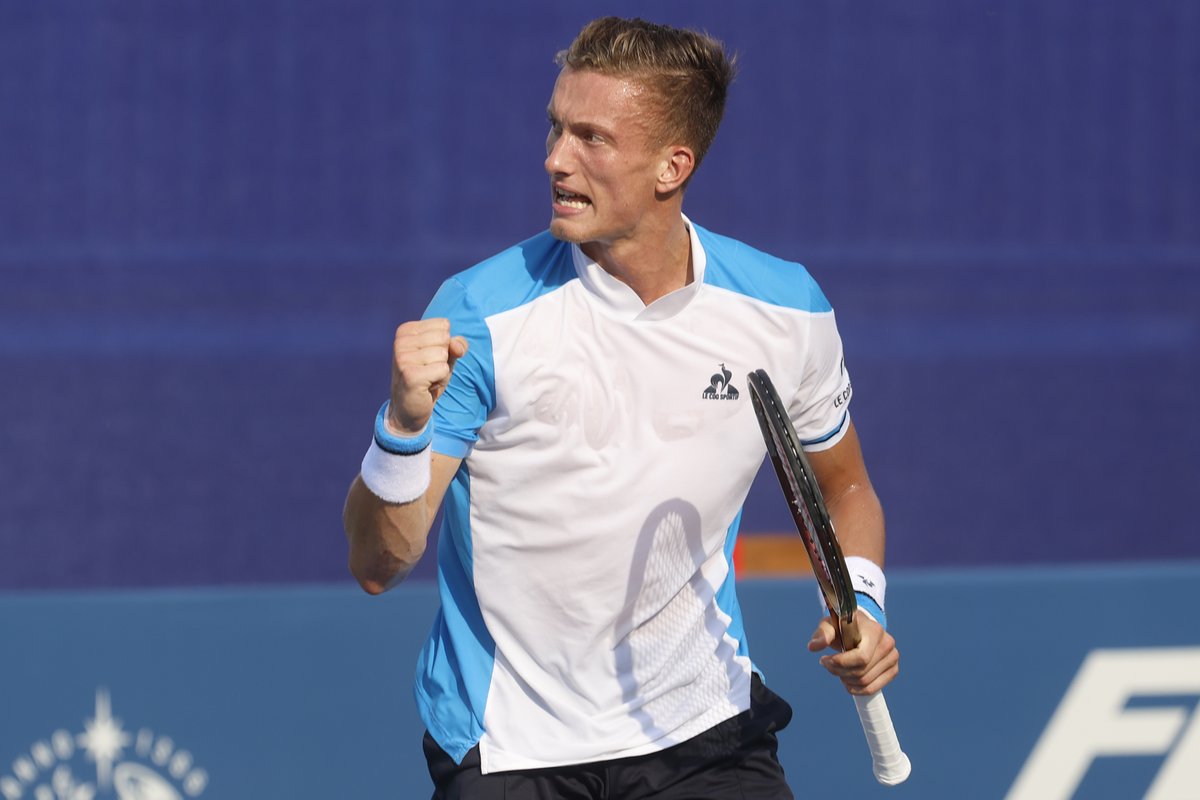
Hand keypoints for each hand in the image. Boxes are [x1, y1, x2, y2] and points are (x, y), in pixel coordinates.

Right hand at [388, 319, 468, 434]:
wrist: (409, 409)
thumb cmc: (428, 378)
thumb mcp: (446, 357)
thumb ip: (456, 344)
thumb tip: (457, 345)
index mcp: (406, 331)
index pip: (443, 325)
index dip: (444, 345)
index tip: (429, 359)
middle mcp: (401, 341)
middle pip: (444, 338)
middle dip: (443, 358)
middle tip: (428, 370)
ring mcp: (403, 358)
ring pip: (444, 354)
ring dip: (441, 371)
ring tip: (427, 379)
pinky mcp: (410, 374)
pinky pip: (443, 369)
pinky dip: (440, 380)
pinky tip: (426, 386)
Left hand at [807, 610, 898, 695]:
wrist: (859, 630)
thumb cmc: (843, 627)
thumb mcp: (830, 625)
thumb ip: (822, 634)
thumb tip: (813, 647)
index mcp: (875, 630)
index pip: (861, 657)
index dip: (840, 663)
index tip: (825, 659)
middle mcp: (888, 643)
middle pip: (861, 671)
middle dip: (839, 672)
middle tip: (827, 664)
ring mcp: (893, 657)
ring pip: (865, 682)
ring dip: (846, 680)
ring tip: (837, 670)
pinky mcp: (893, 670)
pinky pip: (873, 688)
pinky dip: (856, 689)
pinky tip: (847, 679)